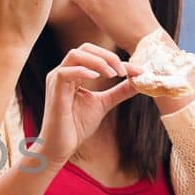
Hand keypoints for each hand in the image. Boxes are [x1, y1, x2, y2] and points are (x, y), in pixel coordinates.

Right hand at [31, 44, 142, 166]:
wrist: (61, 146)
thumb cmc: (76, 126)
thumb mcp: (104, 103)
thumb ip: (119, 91)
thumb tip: (139, 81)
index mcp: (73, 73)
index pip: (95, 56)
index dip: (117, 60)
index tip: (138, 70)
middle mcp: (63, 72)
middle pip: (85, 48)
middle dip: (107, 56)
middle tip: (123, 72)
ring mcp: (56, 80)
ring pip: (75, 55)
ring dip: (98, 61)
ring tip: (113, 75)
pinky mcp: (54, 90)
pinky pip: (65, 72)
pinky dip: (83, 71)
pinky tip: (97, 78)